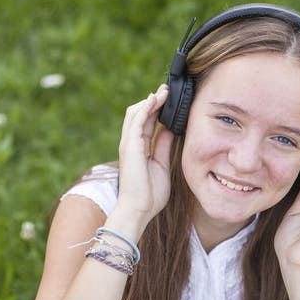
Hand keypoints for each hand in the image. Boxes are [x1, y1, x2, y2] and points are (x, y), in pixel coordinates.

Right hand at [116, 84, 173, 219]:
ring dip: (151, 100)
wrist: (139, 210)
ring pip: (136, 113)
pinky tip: (155, 99)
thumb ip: (163, 146)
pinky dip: (146, 108)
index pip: (147, 122)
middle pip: (140, 113)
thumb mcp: (162, 165)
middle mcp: (131, 143)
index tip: (170, 99)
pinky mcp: (130, 146)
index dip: (157, 109)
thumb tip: (170, 130)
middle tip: (168, 90)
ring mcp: (129, 144)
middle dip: (154, 100)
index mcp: (139, 148)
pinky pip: (136, 121)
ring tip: (164, 91)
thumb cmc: (150, 194)